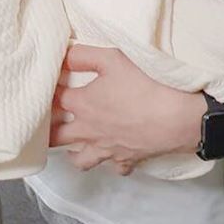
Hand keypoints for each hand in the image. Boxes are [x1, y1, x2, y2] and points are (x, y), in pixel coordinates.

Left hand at [50, 43, 204, 171]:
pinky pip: (114, 168)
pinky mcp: (126, 160)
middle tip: (50, 121)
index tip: (48, 87)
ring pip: (80, 160)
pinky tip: (114, 153)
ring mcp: (106, 149)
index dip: (49, 92)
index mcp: (82, 105)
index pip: (53, 100)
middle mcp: (88, 131)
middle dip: (49, 129)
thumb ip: (83, 55)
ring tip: (75, 143)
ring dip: (74, 152)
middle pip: (56, 137)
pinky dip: (112, 162)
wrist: (175, 118)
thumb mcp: (112, 59)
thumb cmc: (144, 86)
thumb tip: (63, 56)